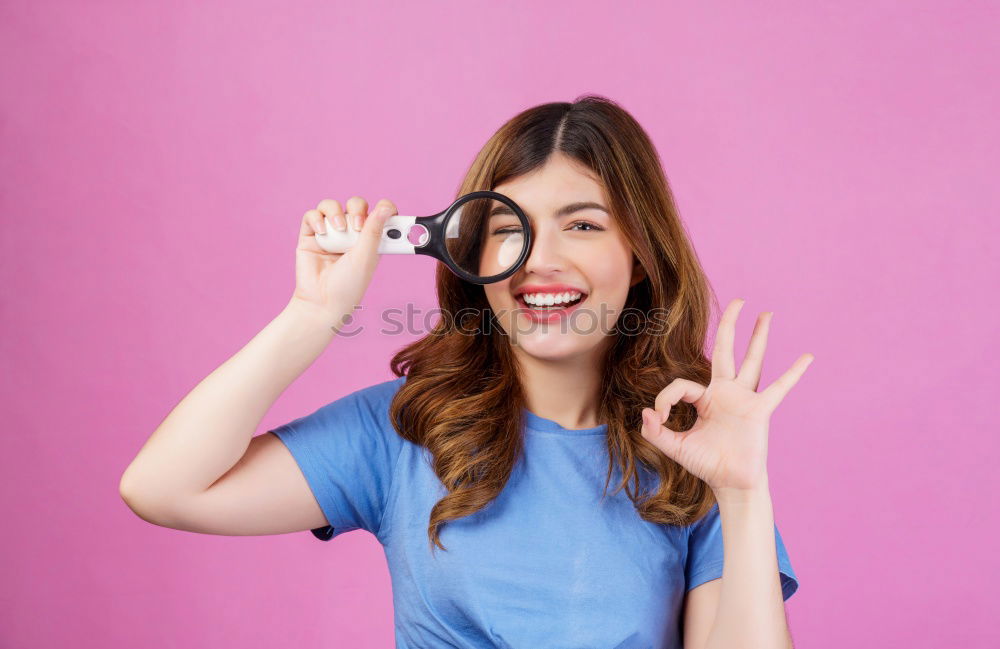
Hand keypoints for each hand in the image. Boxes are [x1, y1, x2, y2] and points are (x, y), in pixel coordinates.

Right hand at [289, 196, 397, 325]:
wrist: (321, 303)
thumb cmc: (347, 286)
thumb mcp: (366, 257)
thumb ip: (374, 231)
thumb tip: (385, 207)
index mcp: (370, 240)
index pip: (379, 214)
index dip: (384, 209)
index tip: (386, 211)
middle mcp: (350, 234)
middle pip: (355, 205)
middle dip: (357, 210)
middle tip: (357, 226)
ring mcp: (330, 234)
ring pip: (332, 206)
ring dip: (335, 212)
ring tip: (338, 229)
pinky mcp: (310, 236)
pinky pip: (312, 216)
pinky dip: (316, 219)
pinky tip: (321, 233)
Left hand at [640, 298, 813, 492]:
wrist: (730, 483)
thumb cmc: (706, 465)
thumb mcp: (675, 447)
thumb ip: (656, 431)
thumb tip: (646, 411)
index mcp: (704, 399)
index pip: (681, 386)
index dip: (666, 399)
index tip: (660, 419)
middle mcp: (725, 393)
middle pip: (725, 350)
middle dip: (729, 325)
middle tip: (739, 300)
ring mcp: (744, 399)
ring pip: (752, 360)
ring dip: (758, 336)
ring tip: (766, 313)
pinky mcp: (759, 410)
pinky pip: (779, 388)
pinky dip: (793, 373)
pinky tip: (808, 357)